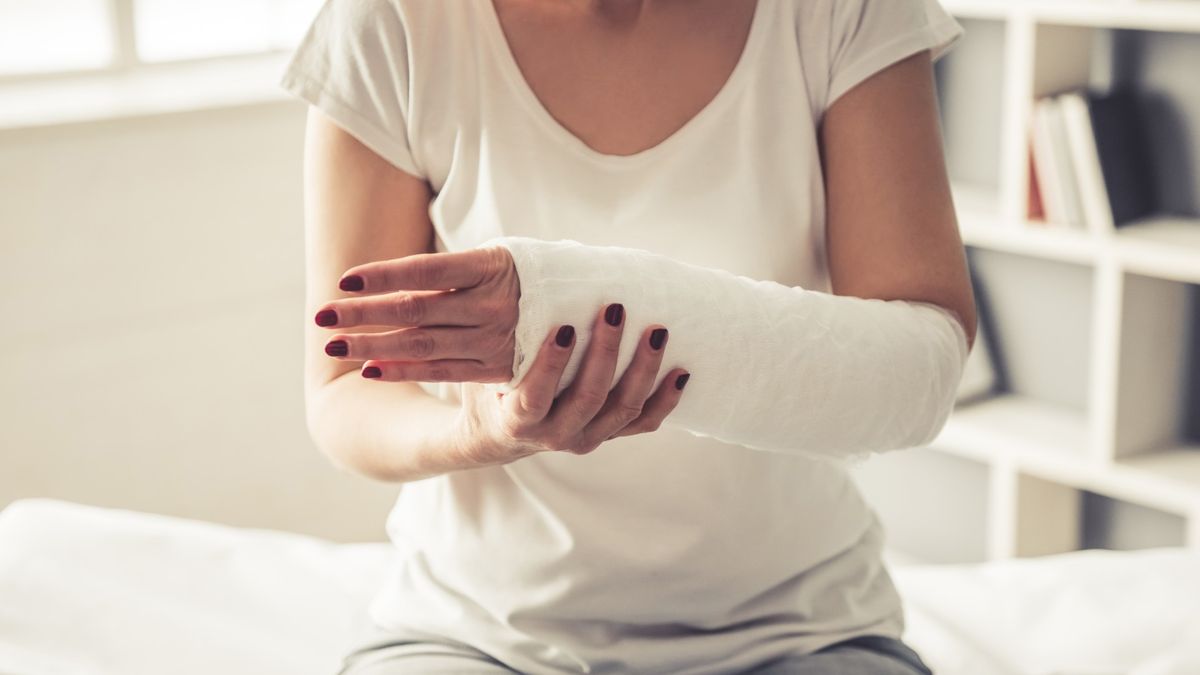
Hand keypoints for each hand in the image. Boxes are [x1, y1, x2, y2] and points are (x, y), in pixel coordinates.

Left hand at [314, 246, 518, 381]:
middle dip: (363, 313)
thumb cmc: (528, 276)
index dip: (382, 275)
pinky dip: (403, 369)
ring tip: (333, 344)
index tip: (343, 279)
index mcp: (492, 267)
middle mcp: (493, 305)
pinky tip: (369, 369)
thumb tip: (387, 286)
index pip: (425, 270)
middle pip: (414, 309)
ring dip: (371, 345)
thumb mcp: (498, 259)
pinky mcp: (496, 367)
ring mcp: (494, 339)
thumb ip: (450, 274)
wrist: (585, 309)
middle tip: (321, 315)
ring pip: (421, 343)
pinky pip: (441, 370)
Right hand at [450, 302, 690, 464]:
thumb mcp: (484, 368)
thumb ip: (499, 342)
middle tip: (615, 311)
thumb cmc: (490, 388)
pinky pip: (644, 422)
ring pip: (623, 409)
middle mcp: (556, 436)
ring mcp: (587, 437)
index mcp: (519, 421)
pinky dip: (666, 399)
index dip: (551, 365)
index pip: (536, 397)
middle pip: (590, 398)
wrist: (501, 433)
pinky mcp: (609, 434)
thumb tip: (506, 289)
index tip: (565, 328)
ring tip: (656, 332)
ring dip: (643, 370)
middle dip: (606, 353)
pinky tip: (681, 372)